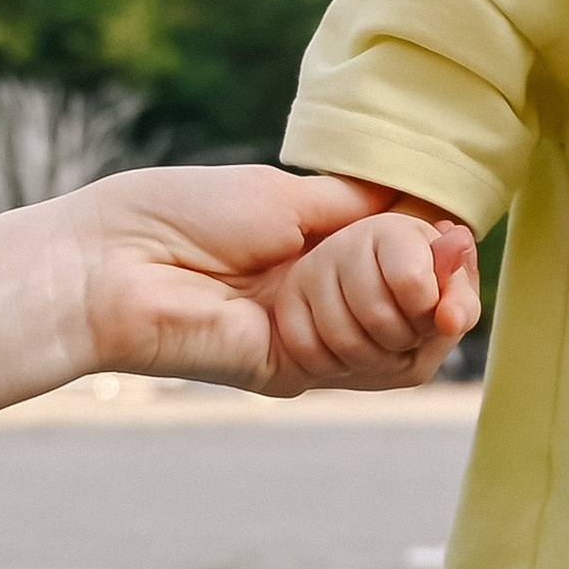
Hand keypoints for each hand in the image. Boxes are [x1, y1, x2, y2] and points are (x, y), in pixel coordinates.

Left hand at [72, 169, 481, 397]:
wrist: (111, 263)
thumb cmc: (179, 215)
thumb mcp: (288, 195)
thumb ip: (360, 208)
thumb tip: (427, 205)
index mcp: (320, 252)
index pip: (416, 265)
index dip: (447, 259)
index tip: (456, 238)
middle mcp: (325, 302)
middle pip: (427, 308)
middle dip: (436, 278)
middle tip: (434, 255)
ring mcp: (314, 342)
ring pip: (406, 335)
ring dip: (388, 291)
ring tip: (327, 265)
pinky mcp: (297, 374)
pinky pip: (370, 364)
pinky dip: (361, 319)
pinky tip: (320, 291)